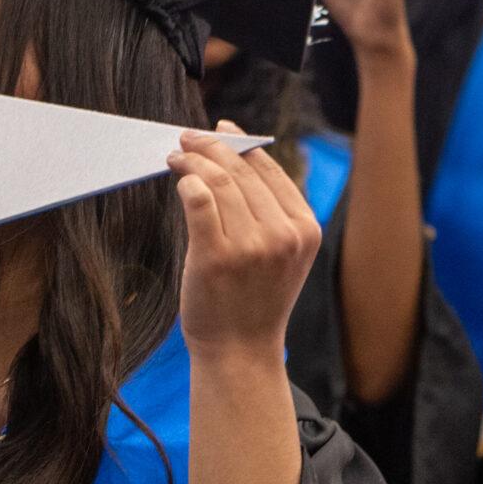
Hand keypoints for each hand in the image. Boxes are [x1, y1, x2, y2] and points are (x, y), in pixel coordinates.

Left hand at [172, 122, 320, 359]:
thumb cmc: (253, 302)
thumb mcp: (280, 255)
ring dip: (194, 161)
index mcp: (305, 229)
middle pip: (242, 171)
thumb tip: (234, 160)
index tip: (220, 130)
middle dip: (212, 146)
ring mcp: (251, 247)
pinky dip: (187, 182)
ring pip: (220, 182)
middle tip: (188, 138)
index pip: (270, 170)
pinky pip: (199, 202)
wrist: (240, 353)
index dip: (242, 143)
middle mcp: (283, 235)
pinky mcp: (216, 258)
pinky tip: (179, 180)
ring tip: (176, 157)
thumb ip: (269, 213)